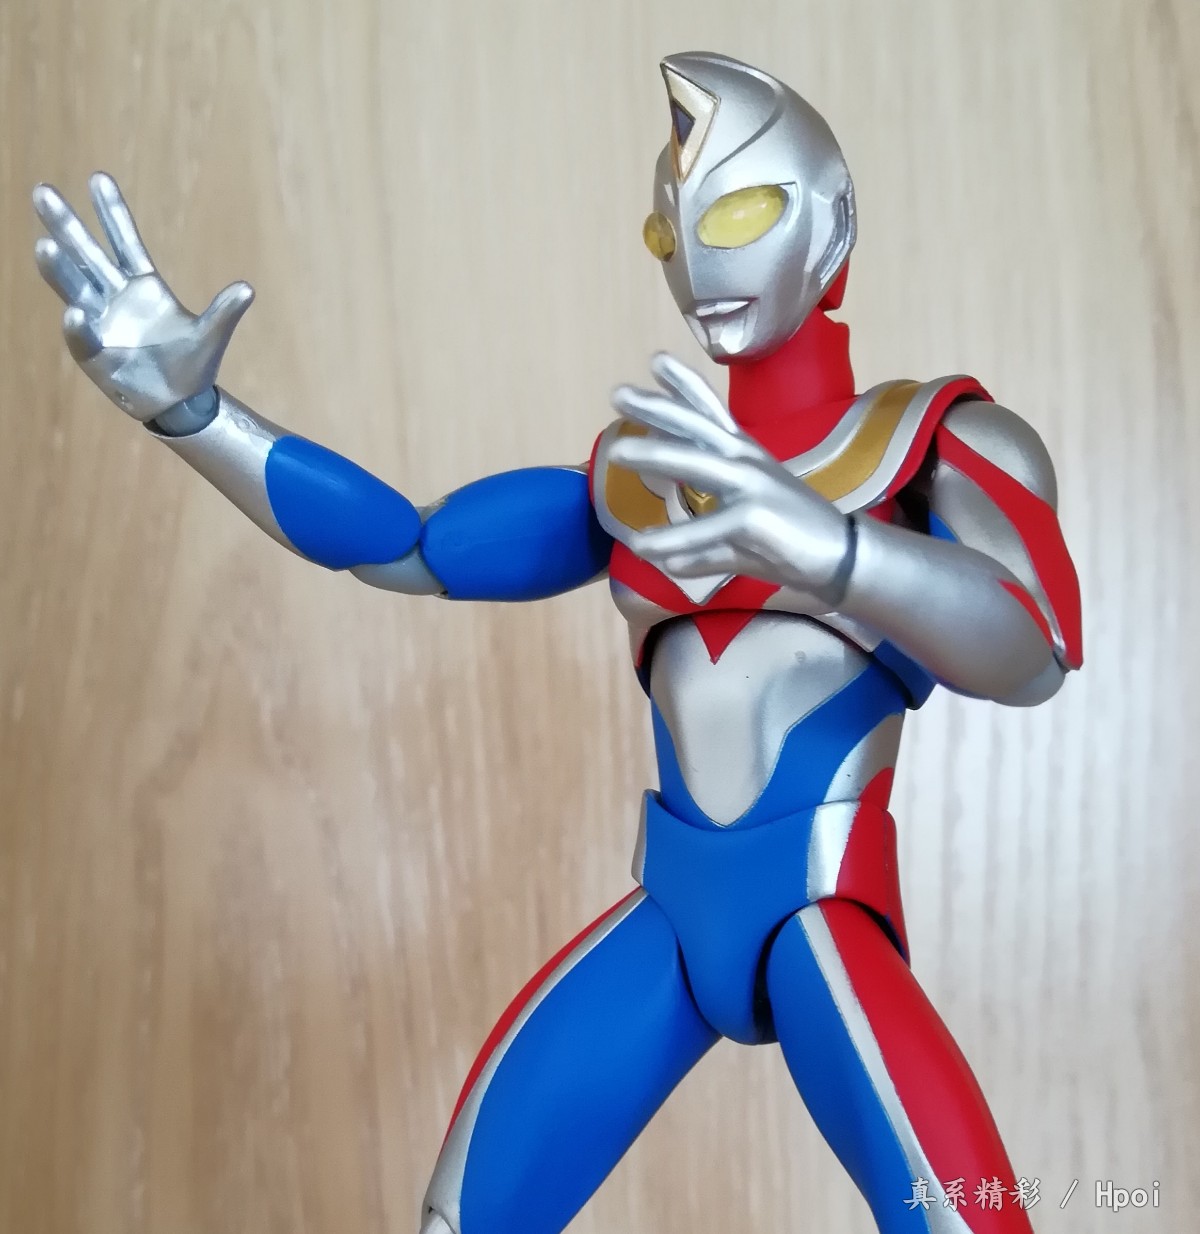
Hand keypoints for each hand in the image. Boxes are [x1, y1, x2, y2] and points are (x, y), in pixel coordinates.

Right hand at [32, 172, 253, 420]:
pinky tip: (77, 314)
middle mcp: (115, 298)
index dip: (111, 212)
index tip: (98, 177)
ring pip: (74, 288)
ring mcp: (100, 323)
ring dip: (59, 269)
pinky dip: (79, 326)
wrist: (179, 402)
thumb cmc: (192, 364)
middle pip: (87, 255)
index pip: (124, 242)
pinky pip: (83, 336)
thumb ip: (224, 313)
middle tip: (43, 191)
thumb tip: (247, 289)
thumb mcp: (211, 337)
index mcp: (144, 286)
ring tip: (45, 245)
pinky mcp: (93, 353)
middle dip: (66, 226)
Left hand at [609, 353, 853, 601]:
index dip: (684, 385)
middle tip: (617, 393)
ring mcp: (751, 487)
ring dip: (654, 454)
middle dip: (656, 407)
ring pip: (695, 463)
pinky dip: (670, 543)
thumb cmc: (790, 541)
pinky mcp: (752, 520)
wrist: (840, 559)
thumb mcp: (738, 532)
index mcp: (745, 457)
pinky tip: (642, 547)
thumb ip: (699, 540)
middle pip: (696, 426)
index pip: (712, 413)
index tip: (656, 361)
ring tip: (616, 451)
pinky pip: (700, 531)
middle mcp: (747, 463)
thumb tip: (665, 556)